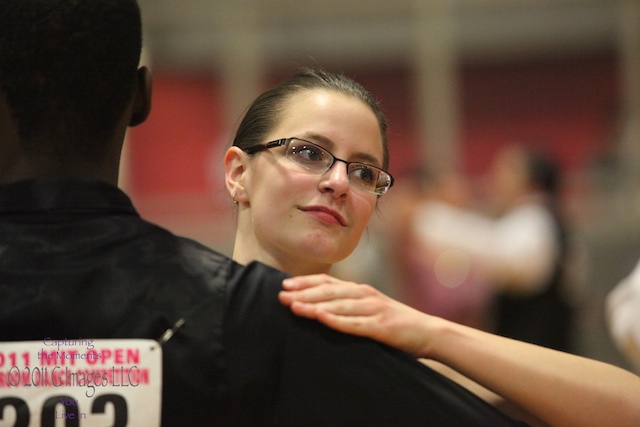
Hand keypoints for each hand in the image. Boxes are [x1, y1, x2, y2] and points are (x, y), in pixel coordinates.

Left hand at [279, 274, 433, 357]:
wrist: (429, 332)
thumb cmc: (396, 323)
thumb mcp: (370, 309)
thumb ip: (349, 306)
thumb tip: (319, 307)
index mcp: (361, 290)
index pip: (328, 282)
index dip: (305, 282)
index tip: (284, 284)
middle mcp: (365, 295)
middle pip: (329, 292)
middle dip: (303, 293)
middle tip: (281, 296)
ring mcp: (374, 309)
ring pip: (339, 306)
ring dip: (314, 305)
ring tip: (294, 307)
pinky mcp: (382, 326)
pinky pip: (356, 324)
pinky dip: (337, 320)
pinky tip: (322, 319)